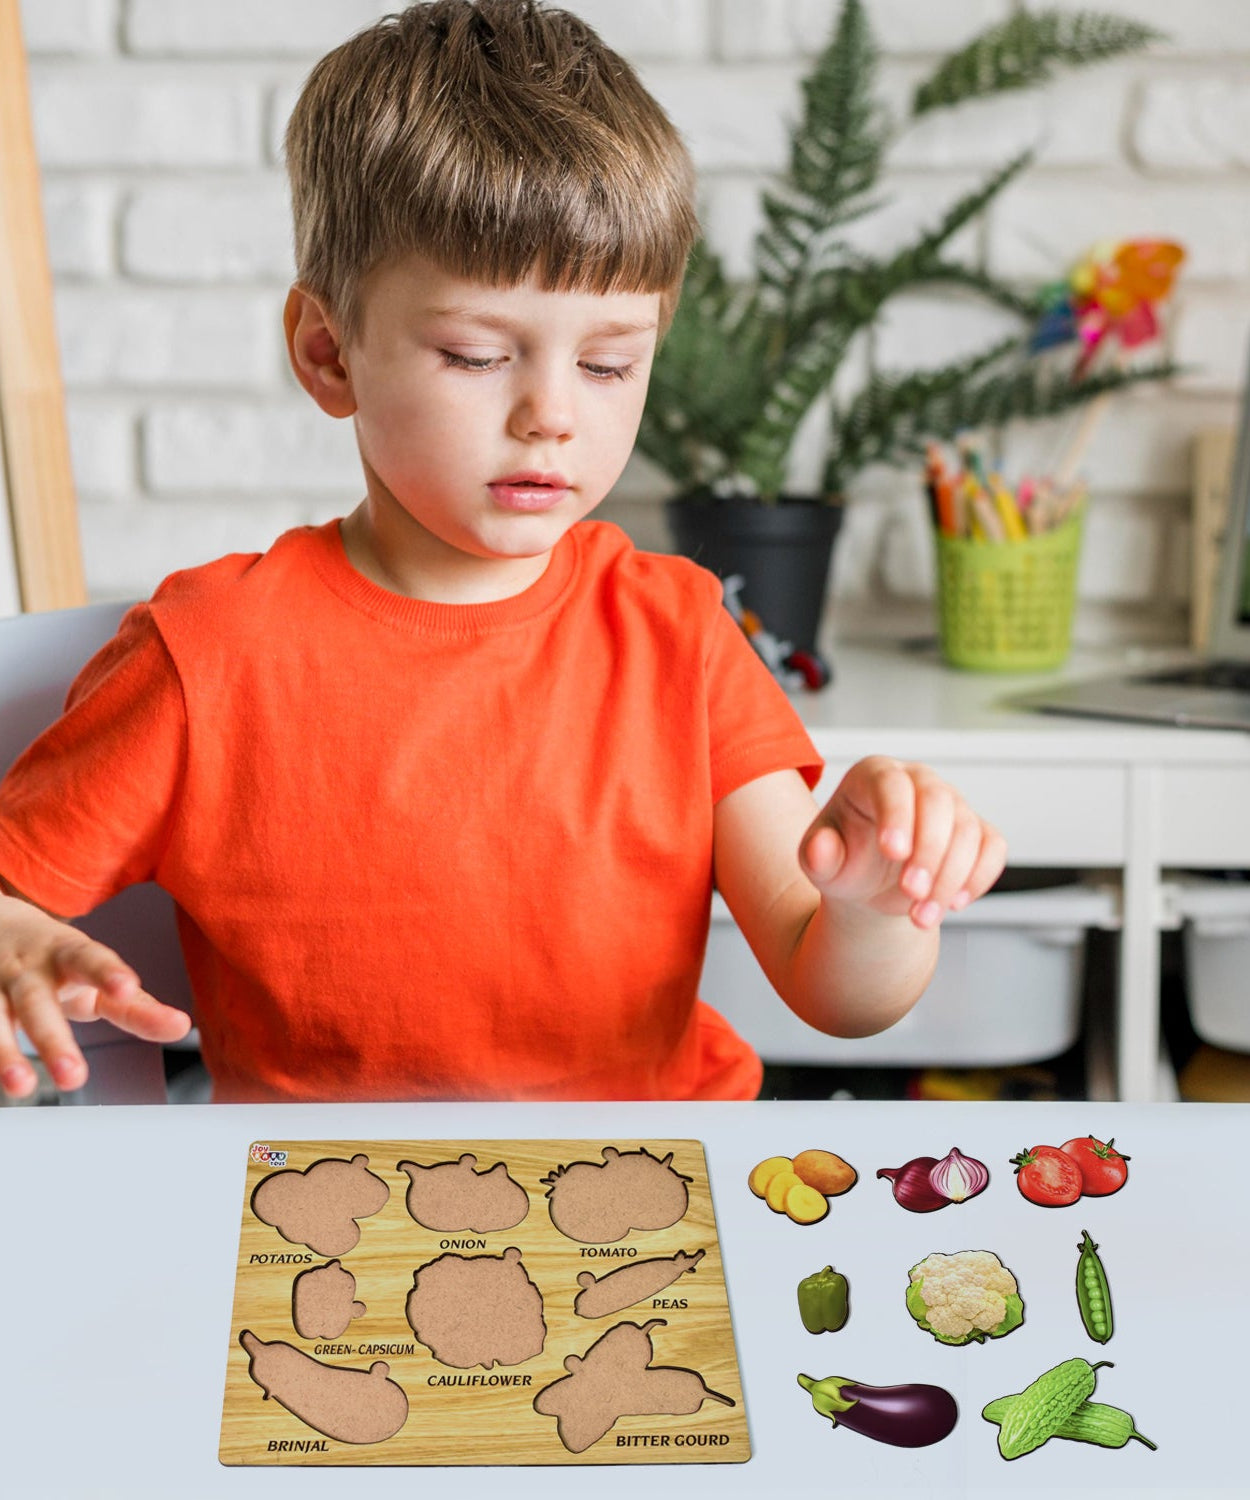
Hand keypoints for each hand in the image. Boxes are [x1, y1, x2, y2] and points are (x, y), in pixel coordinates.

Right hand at [0, 893, 190, 1098]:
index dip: (108, 973)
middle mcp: (25, 969)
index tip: (128, 989)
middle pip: (37, 1002)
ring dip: (4, 1054)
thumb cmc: (58, 959)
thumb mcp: (97, 976)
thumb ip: (136, 1006)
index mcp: (65, 953)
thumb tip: (181, 1027)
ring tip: (20, 1088)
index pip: (89, 959)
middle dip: (54, 1039)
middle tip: (74, 1077)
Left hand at [799, 756, 1006, 928]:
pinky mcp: (976, 830)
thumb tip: (821, 847)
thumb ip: (817, 856)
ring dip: (950, 878)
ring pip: (968, 829)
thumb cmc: (844, 862)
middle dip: (928, 851)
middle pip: (938, 802)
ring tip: (920, 915)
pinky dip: (979, 878)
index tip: (892, 852)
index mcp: (873, 776)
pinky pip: (992, 847)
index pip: (891, 784)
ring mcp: (951, 804)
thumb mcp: (821, 864)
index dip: (896, 815)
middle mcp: (917, 781)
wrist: (869, 885)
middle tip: (910, 893)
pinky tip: (954, 904)